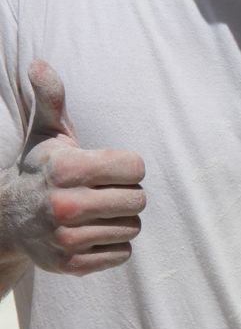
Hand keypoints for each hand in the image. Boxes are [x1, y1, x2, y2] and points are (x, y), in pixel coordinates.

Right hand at [0, 62, 145, 275]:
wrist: (8, 220)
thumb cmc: (41, 170)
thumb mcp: (46, 134)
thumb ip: (50, 99)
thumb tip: (39, 64)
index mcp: (66, 169)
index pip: (136, 166)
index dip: (127, 166)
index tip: (109, 168)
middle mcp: (65, 205)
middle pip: (138, 199)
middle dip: (126, 194)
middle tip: (104, 192)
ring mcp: (67, 238)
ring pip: (132, 228)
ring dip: (121, 220)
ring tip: (97, 212)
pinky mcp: (72, 265)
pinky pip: (123, 253)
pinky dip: (114, 245)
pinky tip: (92, 233)